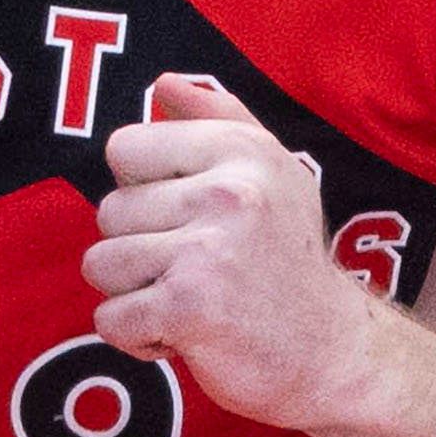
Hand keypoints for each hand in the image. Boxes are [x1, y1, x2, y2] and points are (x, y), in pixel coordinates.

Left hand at [85, 76, 385, 432]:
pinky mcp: (189, 307)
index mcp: (241, 150)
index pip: (125, 148)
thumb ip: (219, 119)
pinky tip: (183, 334)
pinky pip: (109, 319)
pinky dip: (138, 338)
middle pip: (109, 211)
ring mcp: (208, 250)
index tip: (186, 218)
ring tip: (187, 299)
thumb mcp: (274, 173)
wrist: (334, 352)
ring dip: (134, 294)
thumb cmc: (291, 261)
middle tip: (196, 270)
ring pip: (101, 264)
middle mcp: (229, 191)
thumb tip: (163, 84)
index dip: (143, 190)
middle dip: (138, 249)